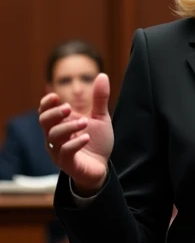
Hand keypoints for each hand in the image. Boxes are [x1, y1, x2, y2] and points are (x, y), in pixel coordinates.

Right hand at [38, 73, 112, 192]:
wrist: (101, 167)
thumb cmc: (96, 141)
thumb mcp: (100, 118)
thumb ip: (99, 98)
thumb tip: (102, 75)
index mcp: (60, 123)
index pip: (44, 111)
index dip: (46, 103)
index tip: (55, 96)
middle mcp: (55, 136)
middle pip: (44, 121)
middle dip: (54, 113)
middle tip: (69, 107)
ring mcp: (59, 150)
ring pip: (53, 136)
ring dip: (68, 127)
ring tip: (85, 123)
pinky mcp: (67, 163)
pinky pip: (64, 152)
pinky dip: (74, 144)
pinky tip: (86, 138)